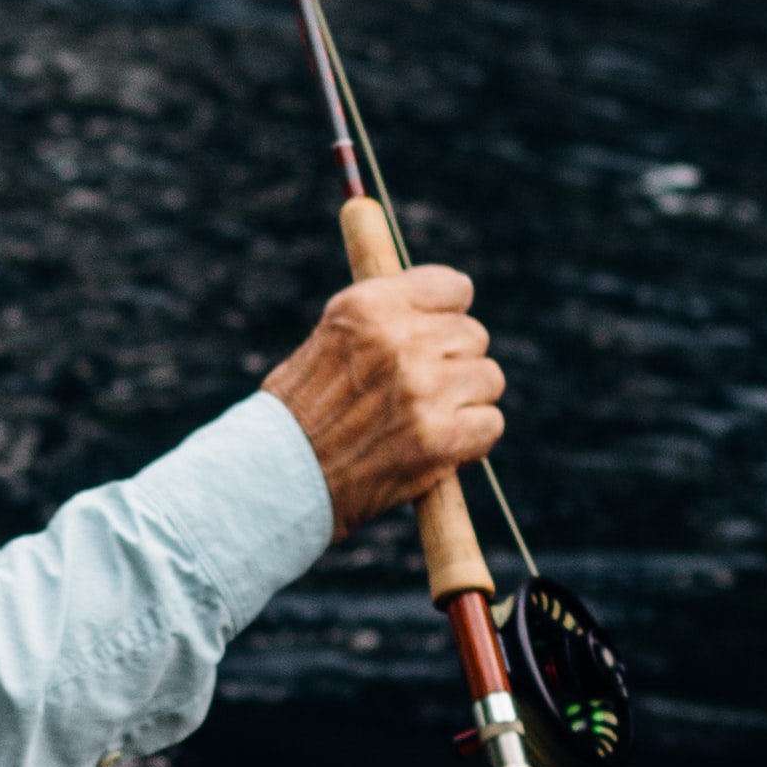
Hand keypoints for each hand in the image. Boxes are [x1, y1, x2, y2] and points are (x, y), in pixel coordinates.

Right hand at [262, 264, 503, 534]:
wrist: (276, 479)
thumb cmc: (299, 412)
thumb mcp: (330, 338)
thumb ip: (385, 317)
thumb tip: (448, 299)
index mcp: (368, 307)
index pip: (452, 287)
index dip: (448, 314)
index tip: (436, 334)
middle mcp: (399, 341)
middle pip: (474, 335)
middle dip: (455, 362)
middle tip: (422, 390)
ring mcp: (423, 390)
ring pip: (488, 378)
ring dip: (466, 400)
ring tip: (427, 419)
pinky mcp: (439, 438)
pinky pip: (490, 423)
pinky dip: (472, 439)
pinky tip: (439, 446)